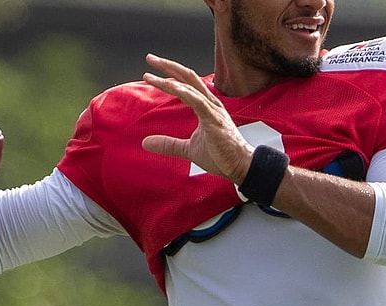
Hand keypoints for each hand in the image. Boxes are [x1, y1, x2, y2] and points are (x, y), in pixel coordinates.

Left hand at [141, 54, 252, 182]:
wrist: (240, 167)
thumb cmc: (221, 156)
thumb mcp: (188, 149)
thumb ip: (168, 144)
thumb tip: (145, 142)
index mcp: (206, 106)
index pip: (186, 84)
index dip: (170, 74)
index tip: (151, 71)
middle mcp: (210, 103)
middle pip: (188, 77)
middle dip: (168, 66)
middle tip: (151, 58)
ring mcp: (213, 110)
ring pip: (190, 86)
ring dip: (170, 78)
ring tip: (151, 75)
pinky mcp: (215, 119)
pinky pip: (198, 101)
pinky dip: (184, 92)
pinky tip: (171, 86)